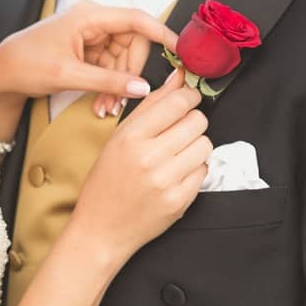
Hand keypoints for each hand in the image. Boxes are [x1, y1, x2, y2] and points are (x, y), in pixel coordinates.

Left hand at [6, 0, 175, 100]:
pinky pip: (111, 67)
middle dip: (131, 74)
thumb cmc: (26, 65)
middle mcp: (94, 21)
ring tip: (105, 109)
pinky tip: (102, 104)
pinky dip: (110, 86)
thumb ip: (107, 82)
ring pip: (123, 60)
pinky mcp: (88, 51)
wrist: (0, 74)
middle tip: (122, 100)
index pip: (137, 19)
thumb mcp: (68, 76)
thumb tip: (142, 88)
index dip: (162, 34)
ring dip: (119, 86)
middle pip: (133, 44)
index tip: (181, 51)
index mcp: (90, 16)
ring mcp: (91, 36)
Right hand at [73, 67, 211, 261]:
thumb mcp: (119, 137)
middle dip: (192, 121)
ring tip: (177, 154)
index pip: (177, 102)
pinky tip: (176, 174)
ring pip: (205, 145)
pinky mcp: (179, 201)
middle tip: (179, 131)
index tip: (187, 100)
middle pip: (197, 121)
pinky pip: (204, 171)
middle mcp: (149, 157)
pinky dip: (194, 169)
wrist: (101, 228)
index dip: (189, 96)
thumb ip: (152, 105)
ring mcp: (166, 181)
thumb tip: (180, 77)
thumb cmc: (107, 180)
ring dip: (196, 146)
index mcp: (131, 136)